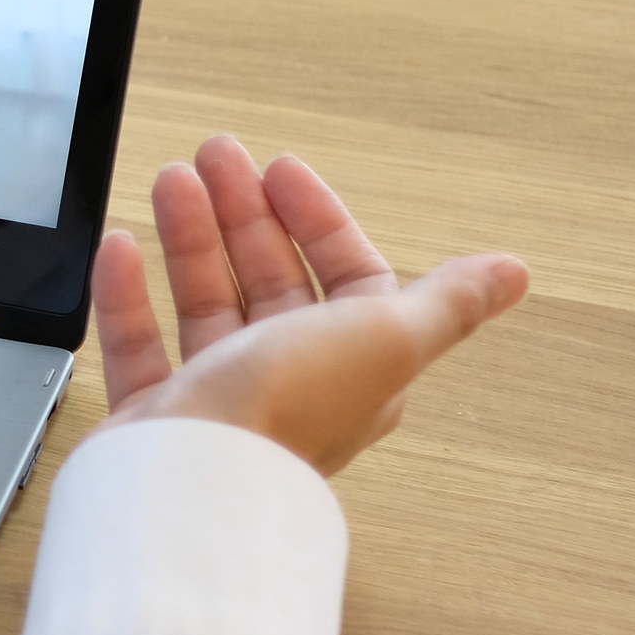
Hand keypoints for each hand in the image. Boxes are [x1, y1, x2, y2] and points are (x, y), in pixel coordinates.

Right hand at [92, 135, 527, 474]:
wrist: (190, 479)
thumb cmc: (290, 409)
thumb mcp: (388, 338)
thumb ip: (447, 303)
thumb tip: (513, 273)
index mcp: (353, 364)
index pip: (346, 275)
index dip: (318, 219)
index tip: (279, 169)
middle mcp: (290, 381)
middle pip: (270, 280)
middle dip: (244, 212)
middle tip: (213, 155)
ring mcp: (221, 398)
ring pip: (206, 302)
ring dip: (191, 237)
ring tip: (171, 180)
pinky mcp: (158, 414)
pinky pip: (140, 344)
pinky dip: (130, 294)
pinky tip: (121, 248)